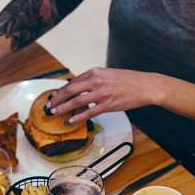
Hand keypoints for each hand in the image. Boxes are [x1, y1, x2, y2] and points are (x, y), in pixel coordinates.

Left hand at [47, 68, 161, 124]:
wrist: (146, 86)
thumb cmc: (129, 81)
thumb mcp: (108, 75)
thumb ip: (94, 80)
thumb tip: (80, 88)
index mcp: (95, 72)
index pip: (72, 82)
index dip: (61, 91)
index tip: (54, 96)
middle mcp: (96, 81)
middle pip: (70, 90)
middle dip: (56, 99)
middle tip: (48, 106)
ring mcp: (101, 94)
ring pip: (76, 102)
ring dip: (62, 108)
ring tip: (54, 113)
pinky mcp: (107, 105)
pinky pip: (88, 113)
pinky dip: (77, 117)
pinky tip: (70, 121)